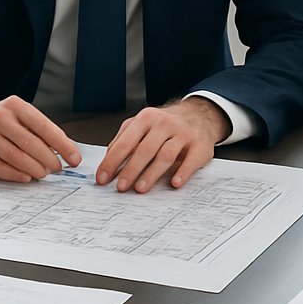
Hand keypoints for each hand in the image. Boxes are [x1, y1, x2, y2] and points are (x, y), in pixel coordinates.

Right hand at [0, 96, 81, 182]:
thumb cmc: (0, 121)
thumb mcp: (20, 116)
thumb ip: (40, 131)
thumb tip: (65, 152)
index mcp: (15, 105)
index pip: (44, 126)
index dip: (62, 144)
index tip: (74, 159)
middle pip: (29, 143)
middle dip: (48, 159)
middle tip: (58, 169)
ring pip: (14, 156)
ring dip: (33, 169)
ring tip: (43, 174)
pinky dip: (14, 175)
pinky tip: (26, 177)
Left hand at [96, 97, 230, 192]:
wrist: (199, 115)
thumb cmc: (166, 125)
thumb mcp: (142, 124)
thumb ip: (124, 139)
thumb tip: (107, 161)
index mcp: (146, 118)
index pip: (125, 142)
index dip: (112, 161)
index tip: (103, 178)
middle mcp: (165, 124)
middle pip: (145, 149)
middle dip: (130, 170)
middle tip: (121, 186)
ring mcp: (183, 134)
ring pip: (165, 156)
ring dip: (151, 174)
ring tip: (140, 188)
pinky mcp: (200, 145)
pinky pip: (190, 161)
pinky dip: (182, 173)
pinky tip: (174, 183)